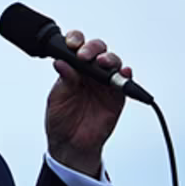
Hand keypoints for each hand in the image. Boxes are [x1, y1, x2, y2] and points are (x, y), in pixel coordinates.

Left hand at [45, 30, 129, 176]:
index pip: (77, 46)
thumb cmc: (61, 119)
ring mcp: (104, 84)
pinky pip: (125, 83)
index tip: (71, 44)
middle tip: (85, 55)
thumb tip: (61, 62)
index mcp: (73, 68)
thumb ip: (64, 80)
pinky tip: (125, 72)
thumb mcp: (57, 98)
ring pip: (113, 63)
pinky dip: (127, 76)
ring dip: (110, 59)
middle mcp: (90, 73)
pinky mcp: (116, 97)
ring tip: (103, 62)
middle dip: (93, 48)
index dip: (76, 40)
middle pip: (98, 50)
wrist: (70, 145)